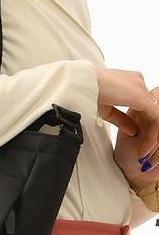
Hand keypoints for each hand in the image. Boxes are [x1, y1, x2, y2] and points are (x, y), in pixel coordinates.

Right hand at [98, 68, 158, 190]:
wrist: (82, 85)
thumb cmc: (87, 91)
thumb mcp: (106, 109)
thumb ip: (122, 119)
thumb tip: (134, 130)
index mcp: (129, 83)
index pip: (143, 107)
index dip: (142, 125)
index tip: (136, 140)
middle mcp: (138, 84)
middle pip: (152, 113)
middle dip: (150, 133)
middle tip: (145, 149)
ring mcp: (142, 89)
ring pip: (156, 116)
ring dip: (153, 136)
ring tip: (146, 151)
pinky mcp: (143, 97)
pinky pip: (156, 119)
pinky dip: (153, 134)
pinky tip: (148, 145)